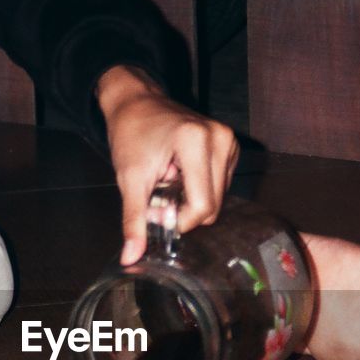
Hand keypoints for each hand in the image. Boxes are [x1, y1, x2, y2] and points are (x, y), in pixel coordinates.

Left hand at [97, 66, 238, 264]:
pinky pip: (220, 186)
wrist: (136, 102)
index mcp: (196, 141)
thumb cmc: (130, 135)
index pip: (202, 205)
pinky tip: (181, 173)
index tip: (154, 210)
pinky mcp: (231, 145)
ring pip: (218, 199)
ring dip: (192, 200)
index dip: (178, 220)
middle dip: (184, 210)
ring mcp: (229, 140)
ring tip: (169, 179)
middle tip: (159, 193)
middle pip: (213, 206)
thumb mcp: (129, 179)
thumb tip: (131, 257)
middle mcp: (220, 138)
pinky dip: (199, 189)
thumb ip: (134, 219)